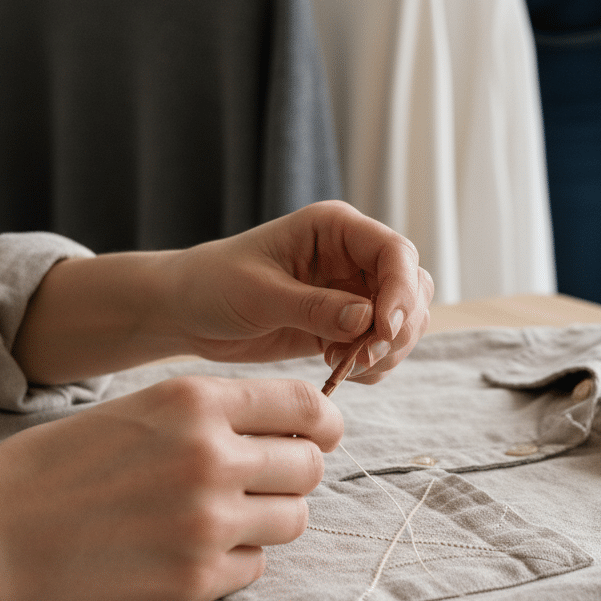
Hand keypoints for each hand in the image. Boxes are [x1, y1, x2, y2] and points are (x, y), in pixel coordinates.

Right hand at [0, 374, 341, 600]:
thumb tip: (289, 428)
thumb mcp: (140, 409)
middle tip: (261, 482)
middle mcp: (211, 457)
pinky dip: (235, 560)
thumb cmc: (60, 465)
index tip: (317, 436)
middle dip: (293, 474)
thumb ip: (214, 413)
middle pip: (310, 467)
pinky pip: (256, 567)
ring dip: (268, 519)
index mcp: (196, 402)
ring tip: (220, 517)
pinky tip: (191, 551)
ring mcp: (206, 523)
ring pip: (293, 520)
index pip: (307, 405)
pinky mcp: (194, 581)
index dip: (322, 422)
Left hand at [163, 200, 433, 382]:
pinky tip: (339, 371)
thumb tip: (368, 319)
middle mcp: (353, 256)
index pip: (395, 252)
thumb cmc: (214, 285)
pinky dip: (372, 366)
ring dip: (386, 352)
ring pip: (406, 322)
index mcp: (335, 229)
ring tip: (341, 366)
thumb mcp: (259, 294)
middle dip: (397, 329)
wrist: (188, 311)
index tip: (384, 331)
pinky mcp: (347, 325)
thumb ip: (314, 307)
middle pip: (412, 289)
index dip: (401, 291)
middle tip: (359, 359)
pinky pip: (383, 348)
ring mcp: (353, 291)